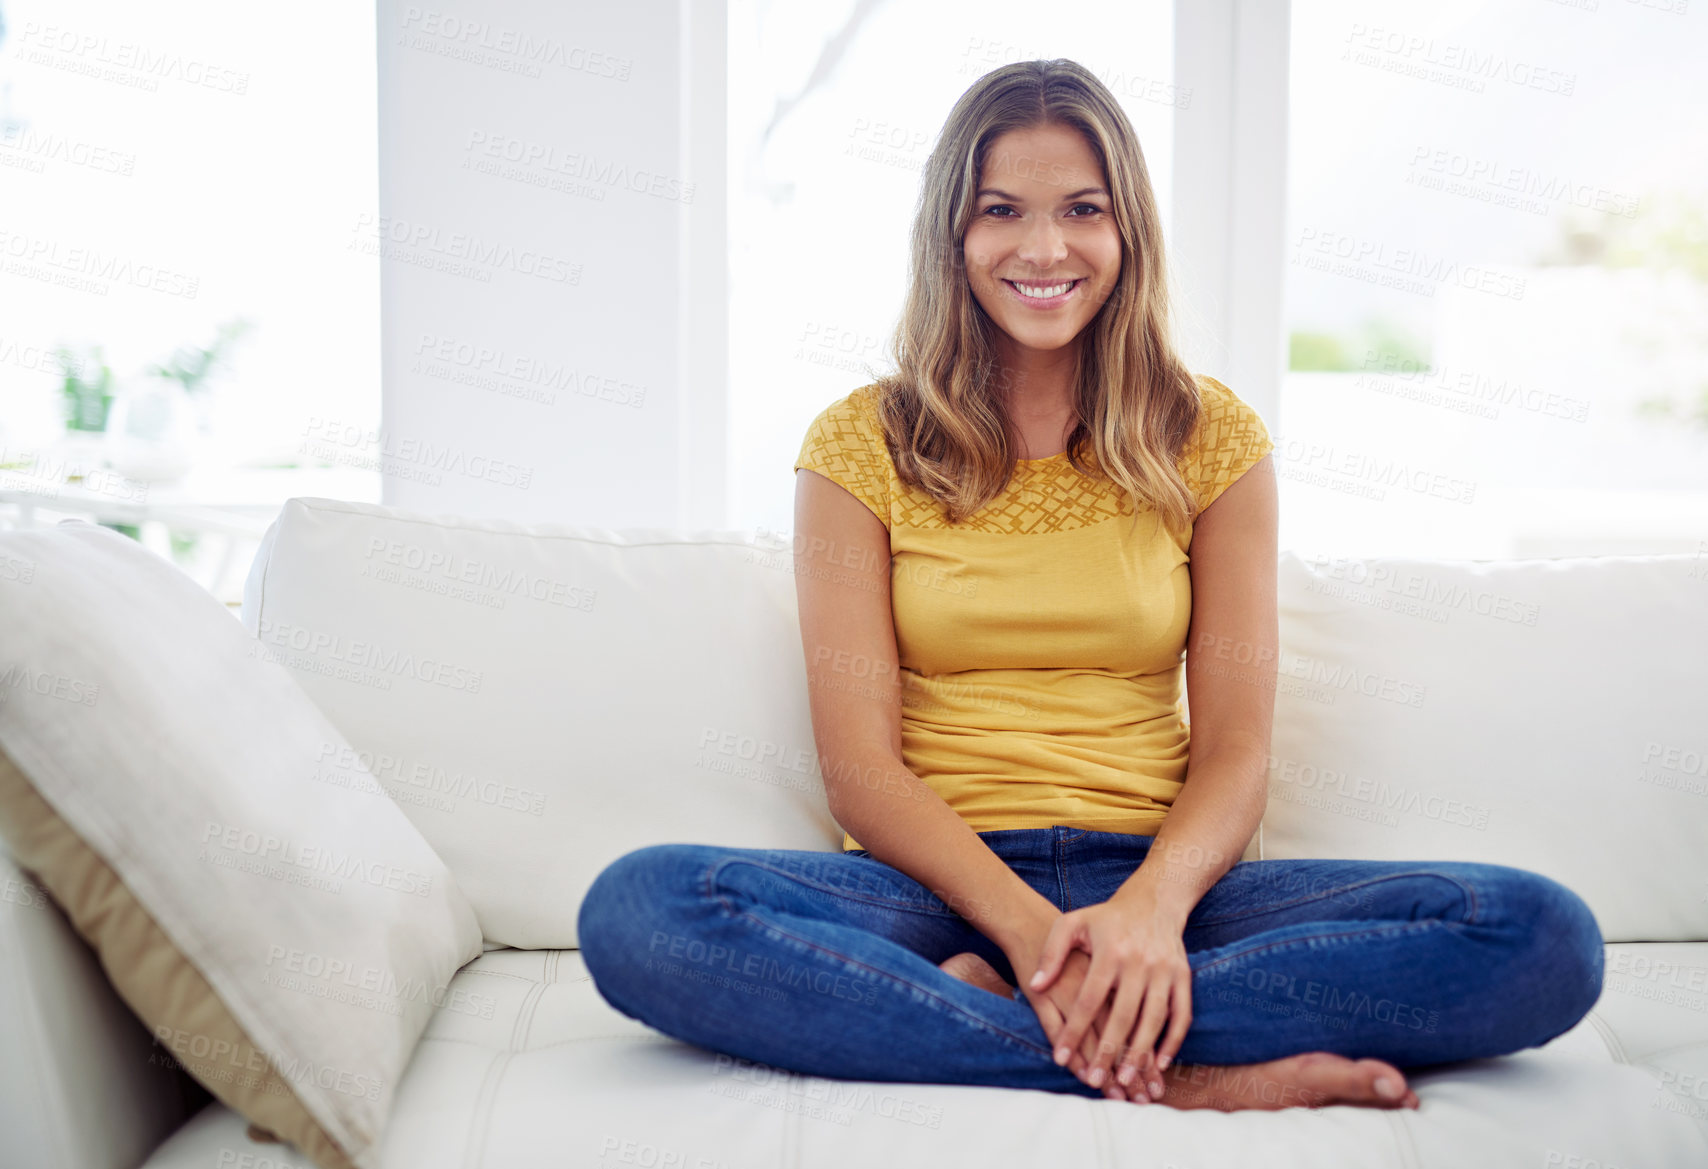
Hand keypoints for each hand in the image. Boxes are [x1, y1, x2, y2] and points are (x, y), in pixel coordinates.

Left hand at [1028, 897, 1192, 1097]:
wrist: (1152, 902)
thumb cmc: (1105, 918)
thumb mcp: (1072, 924)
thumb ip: (1051, 954)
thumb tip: (1036, 985)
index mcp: (1110, 951)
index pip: (1089, 999)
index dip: (1074, 1031)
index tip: (1060, 1058)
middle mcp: (1139, 962)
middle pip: (1123, 1015)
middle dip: (1108, 1051)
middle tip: (1095, 1080)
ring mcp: (1164, 970)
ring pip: (1154, 1019)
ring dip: (1141, 1053)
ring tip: (1125, 1079)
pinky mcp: (1183, 976)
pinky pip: (1182, 1014)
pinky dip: (1174, 1040)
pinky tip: (1160, 1062)